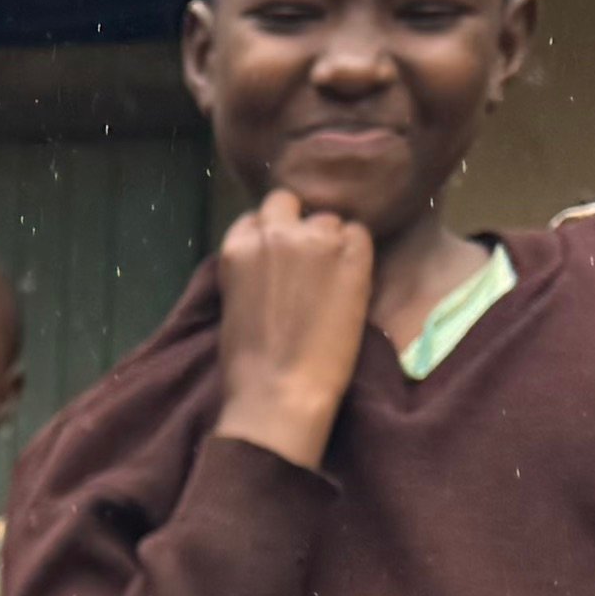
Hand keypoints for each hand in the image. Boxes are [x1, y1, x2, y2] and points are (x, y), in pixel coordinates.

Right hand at [209, 193, 376, 466]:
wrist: (280, 393)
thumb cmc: (247, 365)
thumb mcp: (234, 303)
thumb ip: (250, 268)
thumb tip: (272, 259)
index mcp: (237, 247)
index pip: (258, 216)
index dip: (270, 234)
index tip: (278, 258)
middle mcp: (276, 232)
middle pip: (290, 202)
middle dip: (297, 224)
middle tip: (307, 260)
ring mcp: (316, 239)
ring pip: (329, 218)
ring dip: (330, 240)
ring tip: (332, 276)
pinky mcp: (351, 254)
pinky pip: (360, 233)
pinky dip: (357, 252)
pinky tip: (352, 281)